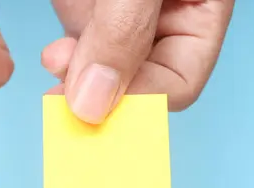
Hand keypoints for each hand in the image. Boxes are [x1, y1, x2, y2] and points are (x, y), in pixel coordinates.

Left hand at [42, 0, 233, 123]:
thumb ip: (124, 30)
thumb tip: (93, 105)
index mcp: (200, 10)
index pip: (179, 81)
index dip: (138, 102)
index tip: (96, 111)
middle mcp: (164, 21)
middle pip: (137, 82)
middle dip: (100, 94)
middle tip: (64, 99)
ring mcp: (123, 17)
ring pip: (101, 70)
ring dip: (75, 79)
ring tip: (54, 60)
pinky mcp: (89, 9)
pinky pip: (77, 49)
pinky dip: (62, 61)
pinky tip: (53, 57)